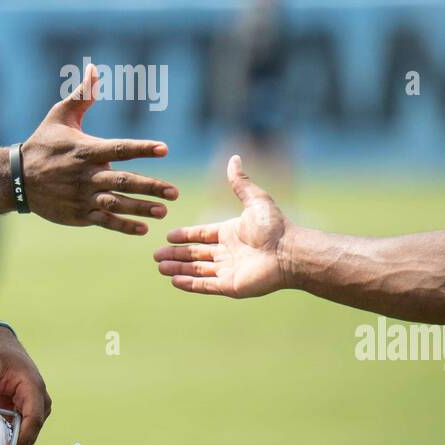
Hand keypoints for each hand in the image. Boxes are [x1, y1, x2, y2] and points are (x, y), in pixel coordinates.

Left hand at [0, 328, 50, 444]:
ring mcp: (32, 403)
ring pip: (31, 428)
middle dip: (21, 442)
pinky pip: (23, 426)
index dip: (25, 435)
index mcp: (32, 385)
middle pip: (35, 426)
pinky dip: (12, 435)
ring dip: (18, 440)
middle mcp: (37, 396)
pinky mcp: (24, 408)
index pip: (35, 416)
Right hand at [21, 64, 178, 234]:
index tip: (164, 148)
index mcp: (85, 150)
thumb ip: (81, 96)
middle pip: (122, 180)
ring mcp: (82, 197)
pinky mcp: (78, 214)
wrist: (16, 178)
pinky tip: (142, 229)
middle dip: (149, 186)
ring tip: (162, 211)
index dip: (141, 148)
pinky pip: (103, 221)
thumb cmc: (43, 143)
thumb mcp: (59, 116)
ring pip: (116, 203)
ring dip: (139, 208)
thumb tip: (95, 69)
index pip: (119, 149)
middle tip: (174, 192)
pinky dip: (122, 226)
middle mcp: (86, 175)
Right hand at [153, 154, 289, 297]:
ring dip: (178, 269)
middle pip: (195, 254)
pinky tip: (174, 281)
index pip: (202, 235)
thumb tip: (234, 157)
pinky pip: (205, 285)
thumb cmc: (274, 226)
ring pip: (197, 269)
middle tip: (156, 255)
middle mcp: (228, 252)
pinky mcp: (230, 286)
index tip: (168, 236)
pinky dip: (189, 283)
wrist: (289, 251)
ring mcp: (228, 270)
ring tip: (160, 267)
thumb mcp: (254, 199)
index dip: (185, 236)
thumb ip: (240, 182)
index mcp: (230, 233)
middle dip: (175, 254)